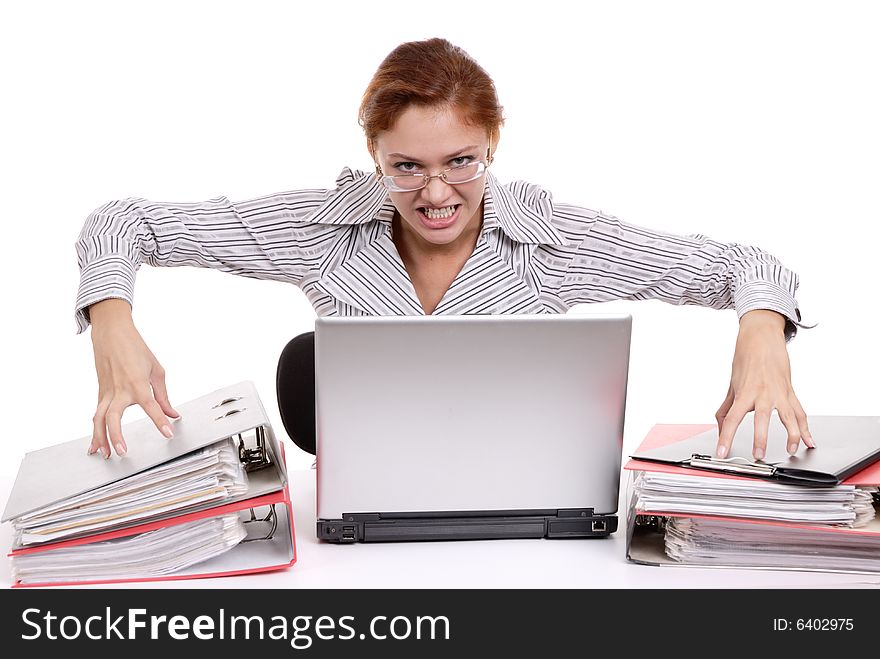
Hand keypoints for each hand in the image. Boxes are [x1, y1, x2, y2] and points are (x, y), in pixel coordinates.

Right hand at [88, 300, 179, 457]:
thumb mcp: (156, 370)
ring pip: (99, 419)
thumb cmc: (136, 348)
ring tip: (105, 454)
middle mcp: (119, 390)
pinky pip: (97, 414)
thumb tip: (172, 413)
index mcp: (137, 383)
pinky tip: (96, 444)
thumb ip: (163, 395)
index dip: (160, 420)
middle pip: (113, 417)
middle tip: (123, 451)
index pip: (151, 406)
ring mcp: (106, 392)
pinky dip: (96, 430)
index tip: (168, 432)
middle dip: (116, 435)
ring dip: (101, 438)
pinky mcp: (100, 393)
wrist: (112, 333)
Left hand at [714, 309, 813, 460]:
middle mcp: (762, 394)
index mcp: (744, 393)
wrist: (761, 339)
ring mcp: (779, 394)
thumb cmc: (745, 360)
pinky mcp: (791, 393)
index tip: (722, 452)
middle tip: (758, 455)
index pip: (731, 419)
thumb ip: (725, 409)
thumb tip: (721, 428)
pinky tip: (809, 442)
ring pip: (788, 417)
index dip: (725, 437)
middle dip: (760, 438)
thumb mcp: (732, 385)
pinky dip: (806, 429)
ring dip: (792, 436)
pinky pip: (801, 413)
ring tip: (790, 451)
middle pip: (761, 419)